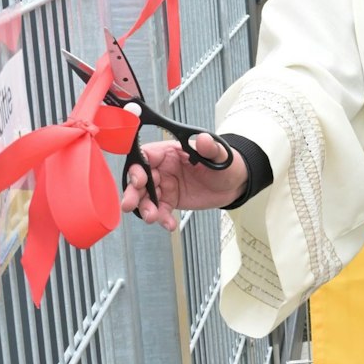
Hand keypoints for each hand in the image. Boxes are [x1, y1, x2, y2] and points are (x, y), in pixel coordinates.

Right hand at [120, 133, 247, 231]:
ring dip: (145, 208)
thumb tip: (203, 139)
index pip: (146, 156)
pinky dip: (162, 218)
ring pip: (146, 197)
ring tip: (152, 217)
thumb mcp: (220, 155)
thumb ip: (210, 148)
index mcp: (170, 152)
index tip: (138, 180)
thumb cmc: (224, 164)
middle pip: (139, 179)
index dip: (138, 167)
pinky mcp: (171, 200)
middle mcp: (163, 168)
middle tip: (130, 204)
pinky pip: (161, 210)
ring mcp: (165, 185)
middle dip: (133, 192)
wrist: (233, 184)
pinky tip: (169, 224)